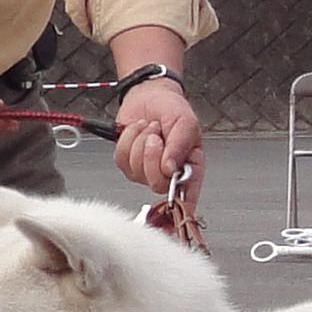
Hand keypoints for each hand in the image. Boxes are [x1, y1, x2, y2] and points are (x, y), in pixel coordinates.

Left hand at [114, 80, 204, 211]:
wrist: (149, 95)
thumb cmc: (172, 109)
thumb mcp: (185, 123)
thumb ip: (180, 146)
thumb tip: (170, 169)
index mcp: (189, 166)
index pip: (187, 194)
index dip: (183, 207)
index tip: (180, 216)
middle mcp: (168, 173)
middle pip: (156, 184)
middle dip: (152, 155)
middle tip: (157, 135)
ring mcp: (145, 170)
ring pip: (137, 170)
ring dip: (140, 143)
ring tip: (150, 129)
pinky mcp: (127, 163)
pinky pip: (122, 160)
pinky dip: (127, 140)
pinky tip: (137, 131)